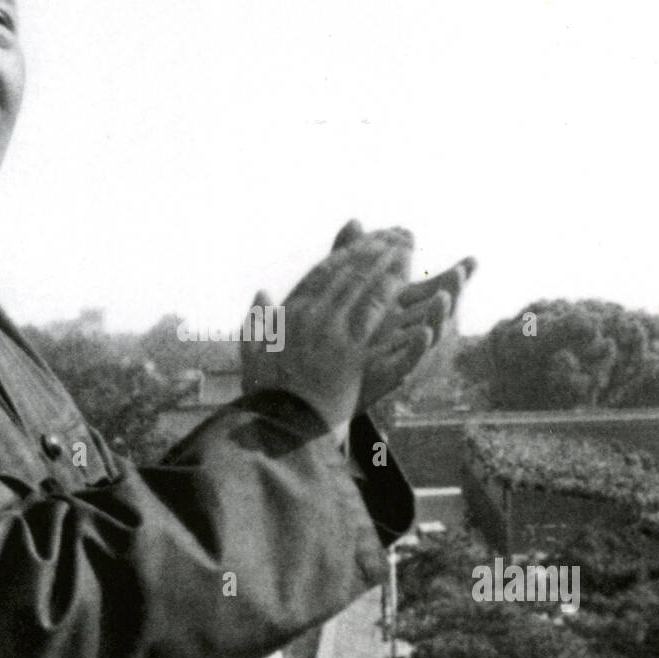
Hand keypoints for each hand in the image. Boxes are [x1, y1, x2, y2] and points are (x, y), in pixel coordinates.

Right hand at [240, 228, 412, 434]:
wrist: (277, 425)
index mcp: (290, 315)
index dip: (345, 253)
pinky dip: (390, 290)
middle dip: (373, 249)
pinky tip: (407, 276)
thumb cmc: (264, 394)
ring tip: (405, 244)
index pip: (322, 274)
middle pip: (347, 273)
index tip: (363, 237)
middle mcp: (310, 317)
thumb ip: (256, 319)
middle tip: (396, 232)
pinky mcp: (350, 351)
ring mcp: (331, 332)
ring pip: (362, 285)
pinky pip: (374, 312)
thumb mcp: (251, 352)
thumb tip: (261, 293)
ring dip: (385, 261)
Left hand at [330, 219, 475, 411]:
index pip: (435, 289)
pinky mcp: (388, 372)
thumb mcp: (346, 289)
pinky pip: (408, 360)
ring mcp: (399, 352)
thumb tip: (356, 220)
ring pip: (428, 334)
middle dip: (453, 291)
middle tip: (462, 272)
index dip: (454, 276)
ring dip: (438, 316)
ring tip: (445, 297)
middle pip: (438, 310)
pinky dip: (417, 347)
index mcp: (403, 309)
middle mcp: (406, 330)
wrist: (320, 382)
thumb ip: (352, 255)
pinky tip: (423, 332)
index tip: (472, 260)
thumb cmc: (339, 334)